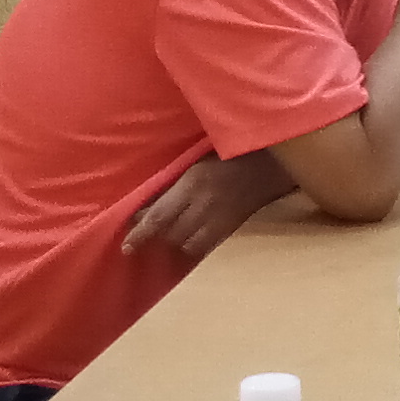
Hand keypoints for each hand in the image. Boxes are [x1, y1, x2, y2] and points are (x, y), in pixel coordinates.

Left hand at [123, 151, 296, 258]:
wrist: (272, 164)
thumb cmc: (232, 154)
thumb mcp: (198, 160)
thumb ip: (177, 181)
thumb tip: (150, 200)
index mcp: (192, 183)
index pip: (158, 217)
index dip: (139, 234)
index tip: (127, 246)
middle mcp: (204, 205)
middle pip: (171, 233)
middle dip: (157, 235)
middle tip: (147, 232)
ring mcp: (220, 219)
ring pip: (188, 244)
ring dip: (176, 241)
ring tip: (173, 233)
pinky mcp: (233, 227)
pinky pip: (207, 246)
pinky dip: (195, 245)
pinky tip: (192, 239)